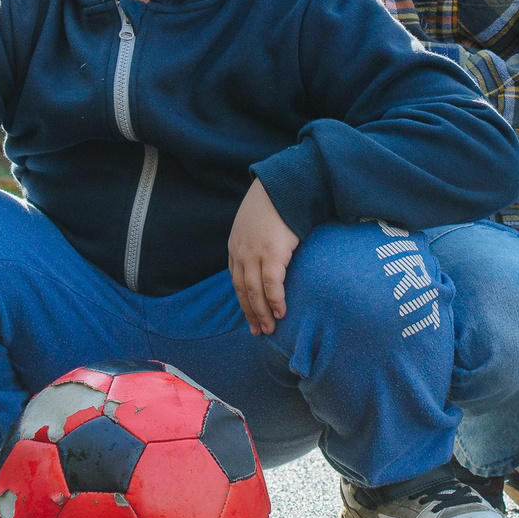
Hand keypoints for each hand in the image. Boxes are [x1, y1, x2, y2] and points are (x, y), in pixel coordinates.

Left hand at [227, 180, 298, 335]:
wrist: (283, 187)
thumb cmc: (274, 203)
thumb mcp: (255, 222)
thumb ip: (256, 240)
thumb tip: (270, 254)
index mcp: (235, 246)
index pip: (236, 280)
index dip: (243, 300)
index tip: (250, 315)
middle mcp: (241, 253)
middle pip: (242, 290)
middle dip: (250, 313)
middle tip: (257, 331)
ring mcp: (255, 254)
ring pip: (254, 292)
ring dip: (262, 314)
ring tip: (269, 329)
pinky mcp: (272, 254)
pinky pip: (271, 285)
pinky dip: (275, 302)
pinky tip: (281, 313)